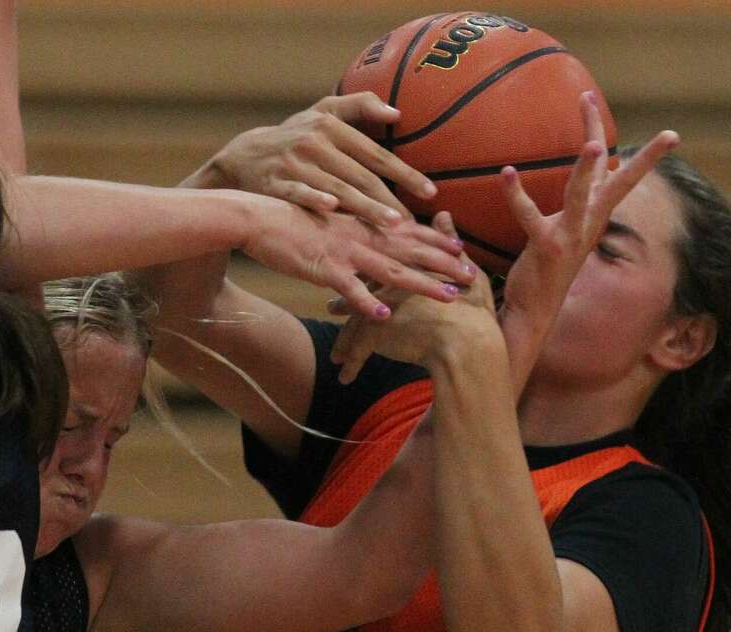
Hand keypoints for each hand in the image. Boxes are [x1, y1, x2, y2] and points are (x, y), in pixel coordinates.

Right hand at [187, 93, 437, 226]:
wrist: (243, 155)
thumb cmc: (294, 136)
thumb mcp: (322, 112)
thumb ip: (359, 106)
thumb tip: (396, 113)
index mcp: (331, 126)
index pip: (375, 154)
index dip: (404, 173)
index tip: (429, 192)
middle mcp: (314, 143)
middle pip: (359, 175)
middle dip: (389, 199)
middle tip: (414, 221)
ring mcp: (294, 164)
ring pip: (336, 188)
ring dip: (364, 207)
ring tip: (390, 225)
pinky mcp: (275, 183)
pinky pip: (298, 193)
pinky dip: (314, 199)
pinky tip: (332, 209)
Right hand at [240, 196, 473, 318]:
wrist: (256, 217)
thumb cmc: (290, 218)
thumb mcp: (328, 219)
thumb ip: (353, 227)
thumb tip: (370, 234)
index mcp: (362, 223)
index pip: (408, 231)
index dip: (437, 241)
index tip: (463, 250)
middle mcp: (360, 236)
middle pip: (410, 251)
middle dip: (444, 264)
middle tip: (474, 276)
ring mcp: (344, 253)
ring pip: (390, 271)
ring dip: (422, 284)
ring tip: (450, 297)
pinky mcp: (323, 269)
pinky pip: (349, 290)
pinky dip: (367, 304)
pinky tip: (385, 317)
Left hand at [328, 212, 495, 383]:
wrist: (467, 341)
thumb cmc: (473, 311)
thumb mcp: (464, 272)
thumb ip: (448, 245)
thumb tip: (442, 214)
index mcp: (406, 269)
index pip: (378, 268)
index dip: (367, 276)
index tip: (356, 278)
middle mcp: (386, 286)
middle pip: (358, 294)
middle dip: (345, 303)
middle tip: (331, 308)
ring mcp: (377, 309)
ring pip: (353, 326)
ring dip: (344, 341)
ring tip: (337, 353)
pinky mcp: (373, 334)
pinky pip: (356, 352)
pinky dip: (350, 365)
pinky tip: (345, 377)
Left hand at [501, 93, 679, 332]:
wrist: (532, 312)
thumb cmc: (544, 269)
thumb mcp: (565, 229)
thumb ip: (575, 204)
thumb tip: (588, 176)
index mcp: (595, 217)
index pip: (616, 174)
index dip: (629, 149)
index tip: (628, 112)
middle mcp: (589, 224)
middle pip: (621, 183)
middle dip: (647, 159)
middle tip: (672, 134)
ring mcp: (571, 236)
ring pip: (583, 196)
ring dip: (587, 169)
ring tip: (592, 142)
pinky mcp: (546, 247)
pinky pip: (530, 216)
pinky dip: (517, 195)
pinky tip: (507, 172)